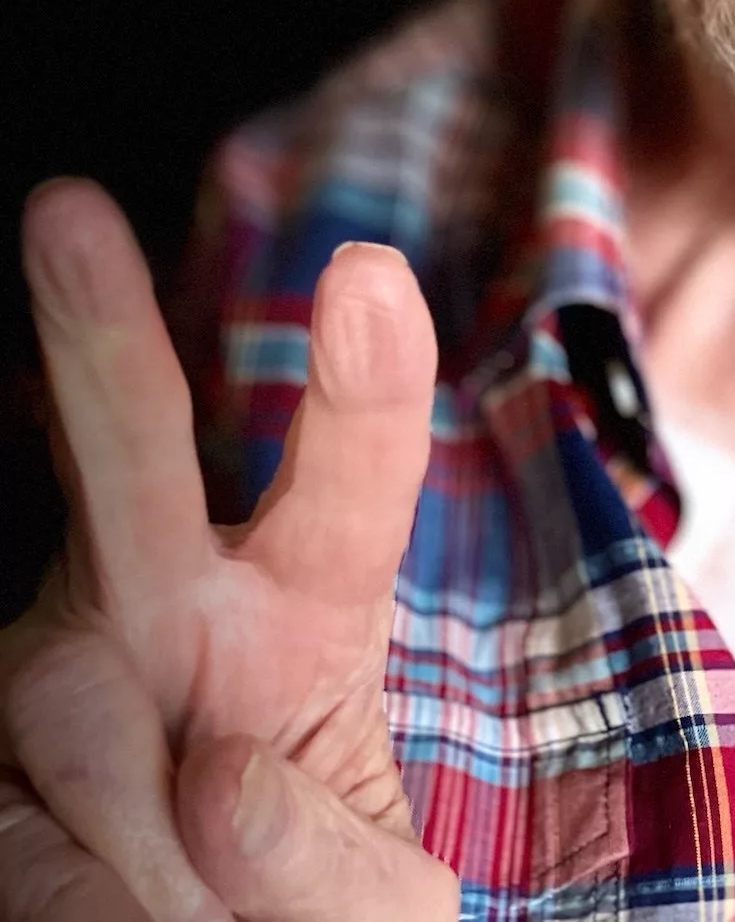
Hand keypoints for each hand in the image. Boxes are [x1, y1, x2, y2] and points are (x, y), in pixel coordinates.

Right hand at [0, 178, 460, 920]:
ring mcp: (46, 673)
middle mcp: (161, 601)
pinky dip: (73, 893)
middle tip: (63, 211)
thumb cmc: (304, 901)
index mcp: (301, 602)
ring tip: (187, 905)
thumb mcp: (370, 903)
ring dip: (151, 864)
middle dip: (98, 334)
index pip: (348, 482)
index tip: (368, 276)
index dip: (362, 386)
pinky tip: (97, 894)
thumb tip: (214, 786)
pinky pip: (19, 837)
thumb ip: (327, 859)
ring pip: (75, 716)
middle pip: (131, 454)